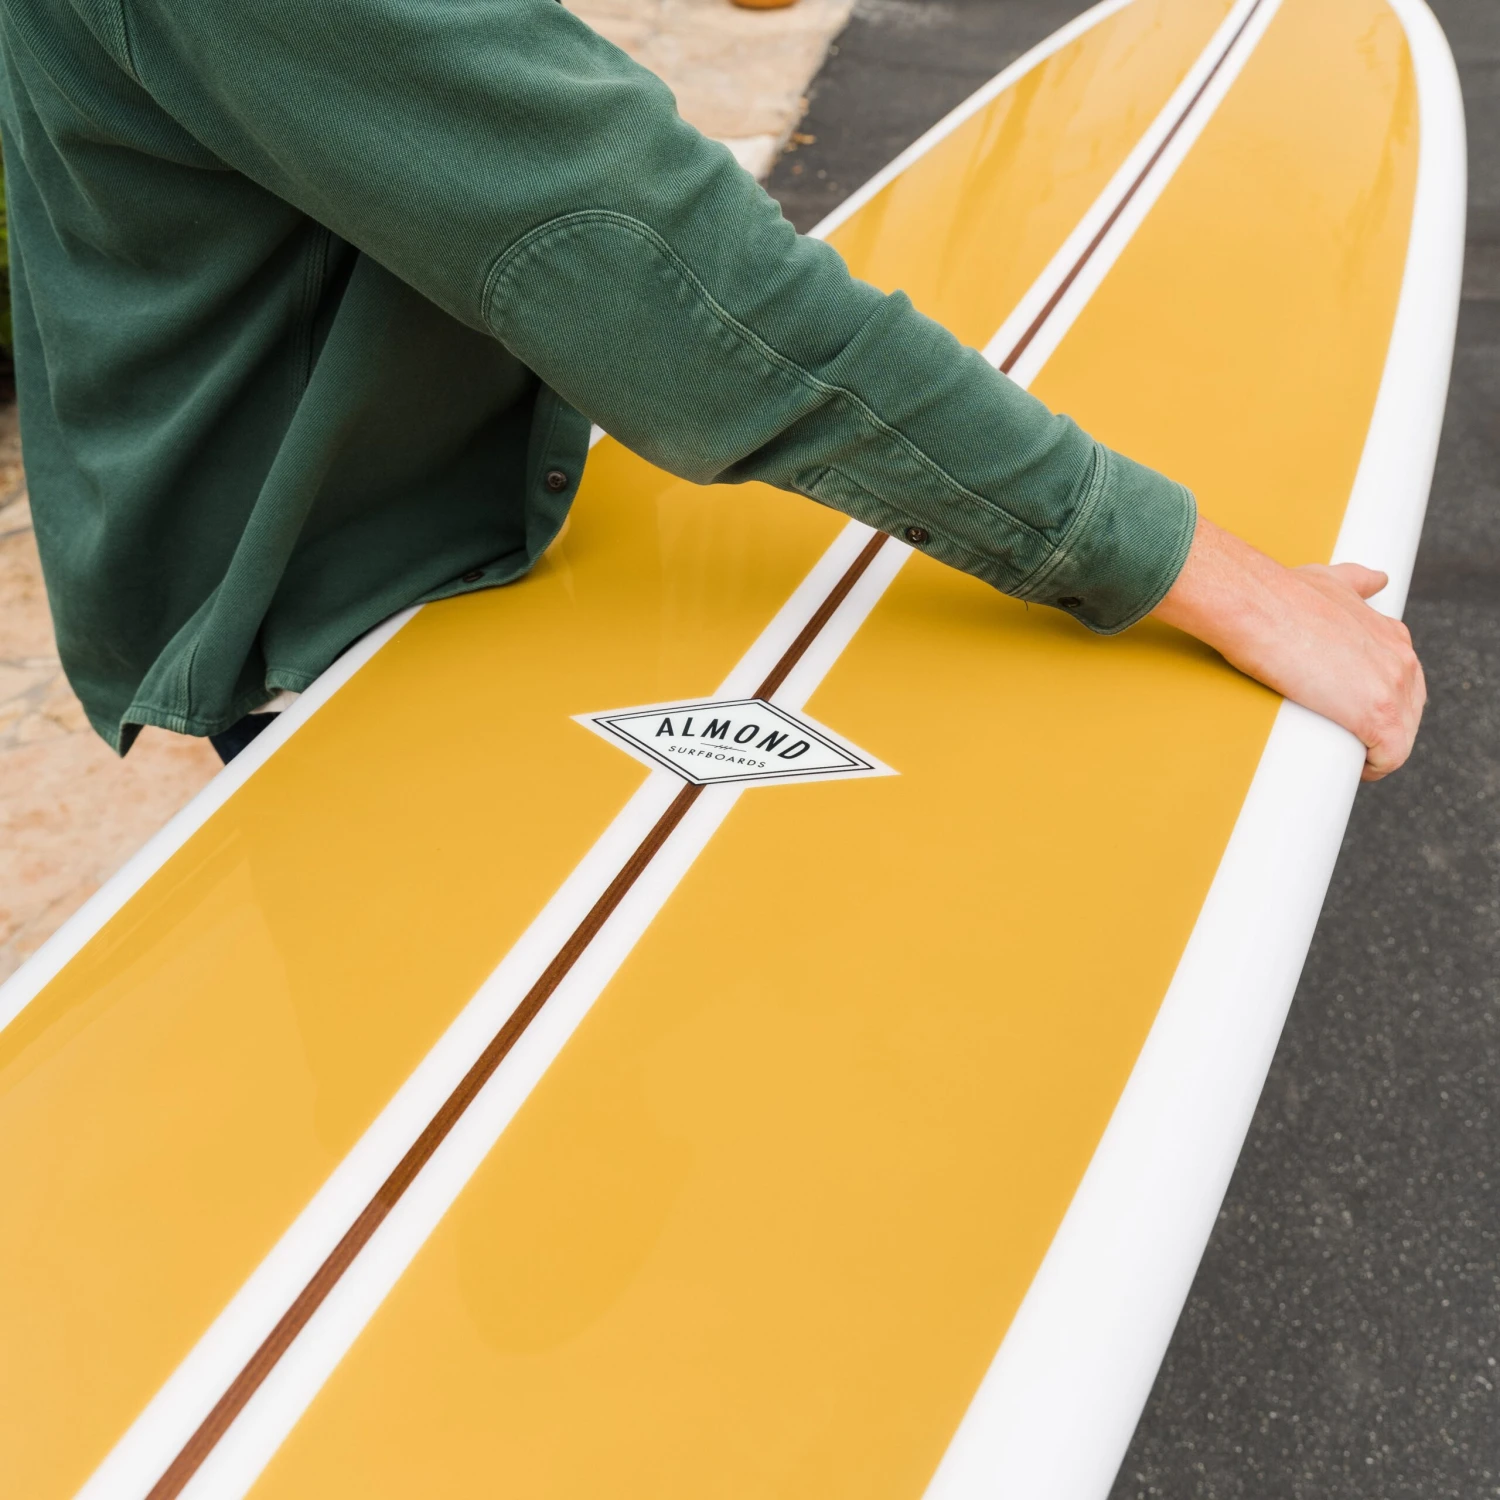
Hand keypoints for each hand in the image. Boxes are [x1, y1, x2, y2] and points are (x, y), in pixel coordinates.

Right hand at [1151, 516, 1424, 780]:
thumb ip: (1357, 581)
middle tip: (1342, 738)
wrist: (1258, 608)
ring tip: (1341, 754)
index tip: (1348, 710)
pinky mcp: (1379, 717)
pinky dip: (1374, 767)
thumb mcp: (1332, 580)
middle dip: (1380, 729)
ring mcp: (1393, 689)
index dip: (1375, 699)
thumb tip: (1376, 580)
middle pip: (1407, 712)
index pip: (1401, 680)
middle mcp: (1401, 660)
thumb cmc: (1281, 595)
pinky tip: (1353, 769)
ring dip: (1375, 751)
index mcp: (1391, 634)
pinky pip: (1390, 757)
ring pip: (1401, 737)